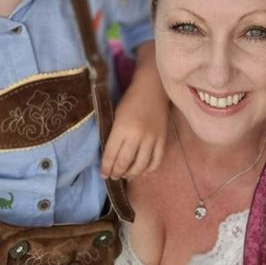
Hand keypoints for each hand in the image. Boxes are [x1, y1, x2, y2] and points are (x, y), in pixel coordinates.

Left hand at [102, 41, 166, 179]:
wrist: (152, 89)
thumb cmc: (130, 100)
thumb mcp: (116, 116)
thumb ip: (113, 136)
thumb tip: (110, 156)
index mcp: (121, 128)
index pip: (111, 155)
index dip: (106, 167)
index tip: (103, 174)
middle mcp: (137, 136)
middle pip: (125, 163)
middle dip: (116, 173)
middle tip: (113, 175)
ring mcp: (152, 139)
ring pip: (141, 166)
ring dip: (131, 174)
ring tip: (126, 175)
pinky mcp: (163, 139)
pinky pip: (157, 161)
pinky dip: (149, 169)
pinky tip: (142, 170)